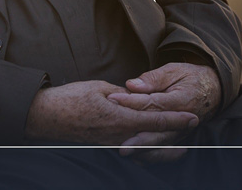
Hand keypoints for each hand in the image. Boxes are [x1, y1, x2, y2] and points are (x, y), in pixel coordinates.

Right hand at [24, 80, 198, 145]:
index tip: (192, 116)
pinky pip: (132, 153)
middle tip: (193, 128)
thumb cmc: (71, 99)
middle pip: (156, 139)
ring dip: (165, 149)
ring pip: (146, 151)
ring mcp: (112, 144)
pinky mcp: (105, 147)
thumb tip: (137, 96)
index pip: (155, 119)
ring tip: (181, 148)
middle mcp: (119, 136)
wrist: (47, 116)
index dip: (176, 119)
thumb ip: (122, 95)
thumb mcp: (100, 88)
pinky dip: (147, 153)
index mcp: (120, 119)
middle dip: (176, 134)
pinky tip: (153, 150)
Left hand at [107, 62, 219, 161]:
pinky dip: (149, 154)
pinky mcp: (177, 138)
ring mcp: (181, 132)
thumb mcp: (174, 70)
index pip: (153, 103)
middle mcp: (183, 120)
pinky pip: (162, 149)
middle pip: (156, 129)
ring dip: (141, 147)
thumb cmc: (190, 77)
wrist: (213, 90)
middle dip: (134, 133)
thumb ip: (153, 78)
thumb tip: (132, 85)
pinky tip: (134, 156)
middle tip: (113, 132)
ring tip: (123, 149)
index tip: (112, 98)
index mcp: (183, 100)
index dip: (131, 101)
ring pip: (159, 142)